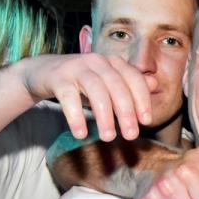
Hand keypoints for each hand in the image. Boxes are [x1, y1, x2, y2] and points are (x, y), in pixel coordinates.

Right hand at [17, 53, 154, 141]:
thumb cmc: (82, 81)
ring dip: (104, 116)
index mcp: (113, 62)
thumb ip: (130, 84)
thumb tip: (155, 84)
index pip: (133, 78)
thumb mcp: (108, 82)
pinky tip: (80, 133)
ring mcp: (76, 67)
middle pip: (116, 85)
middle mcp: (97, 61)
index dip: (142, 99)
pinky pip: (68, 97)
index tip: (146, 121)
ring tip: (108, 137)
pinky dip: (75, 116)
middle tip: (131, 135)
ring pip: (95, 90)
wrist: (43, 71)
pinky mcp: (58, 78)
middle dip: (126, 111)